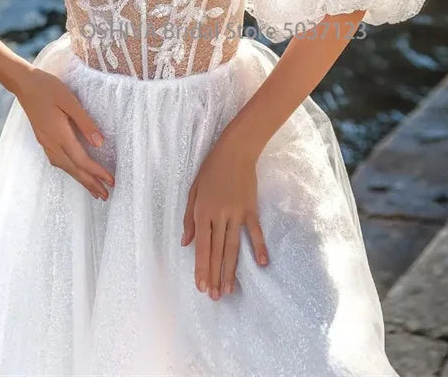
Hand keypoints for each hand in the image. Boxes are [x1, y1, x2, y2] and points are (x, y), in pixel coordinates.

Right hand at [15, 67, 114, 200]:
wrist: (24, 83)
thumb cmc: (49, 88)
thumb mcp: (70, 100)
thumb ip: (85, 122)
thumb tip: (100, 143)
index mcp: (59, 134)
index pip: (82, 160)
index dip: (97, 172)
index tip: (111, 180)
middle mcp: (51, 143)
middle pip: (73, 169)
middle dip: (90, 183)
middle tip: (105, 196)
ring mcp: (45, 142)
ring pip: (65, 167)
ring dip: (80, 179)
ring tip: (94, 190)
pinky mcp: (43, 139)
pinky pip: (57, 161)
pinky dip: (69, 170)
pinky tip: (75, 171)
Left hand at [181, 133, 268, 298]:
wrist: (235, 151)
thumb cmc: (211, 170)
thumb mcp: (193, 191)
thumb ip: (189, 218)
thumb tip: (186, 243)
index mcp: (203, 211)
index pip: (202, 246)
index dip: (201, 267)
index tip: (200, 286)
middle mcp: (219, 215)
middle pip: (217, 251)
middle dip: (214, 275)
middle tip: (214, 297)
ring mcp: (237, 213)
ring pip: (233, 247)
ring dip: (231, 270)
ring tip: (228, 290)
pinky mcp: (251, 209)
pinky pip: (255, 231)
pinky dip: (259, 247)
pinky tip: (262, 263)